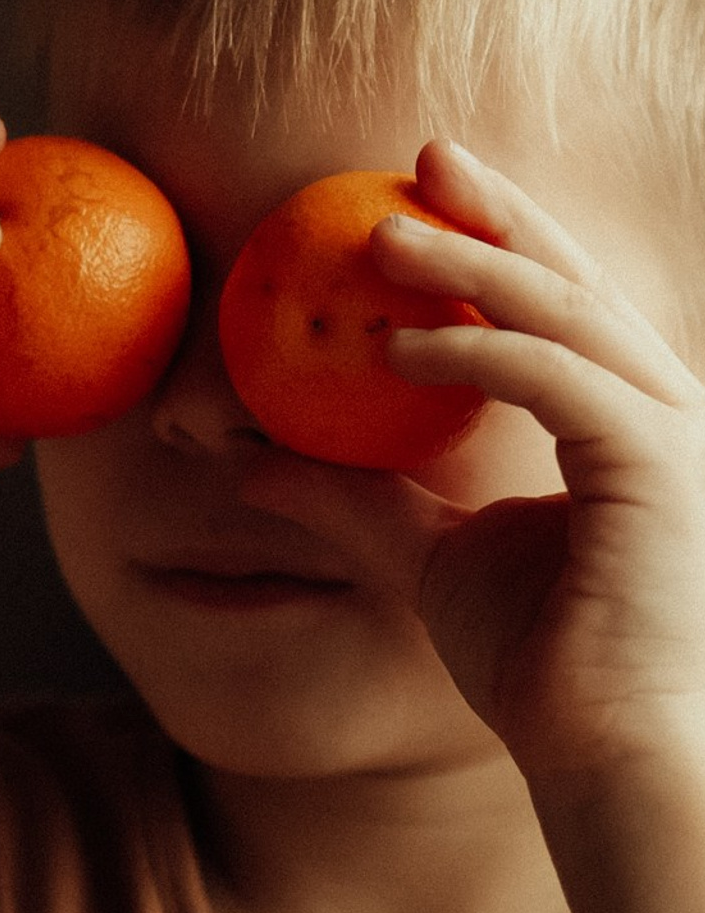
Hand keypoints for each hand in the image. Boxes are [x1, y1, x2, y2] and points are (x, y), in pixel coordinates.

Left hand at [238, 138, 704, 790]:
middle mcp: (670, 422)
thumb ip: (355, 503)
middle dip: (503, 211)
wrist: (613, 760)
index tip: (427, 192)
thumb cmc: (549, 675)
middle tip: (425, 153)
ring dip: (472, 263)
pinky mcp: (661, 467)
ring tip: (377, 235)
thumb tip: (251, 471)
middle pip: (580, 283)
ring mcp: (678, 441)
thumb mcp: (429, 561)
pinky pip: (558, 376)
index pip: (567, 313)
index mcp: (630, 433)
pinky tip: (395, 347)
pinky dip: (478, 349)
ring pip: (568, 313)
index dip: (505, 242)